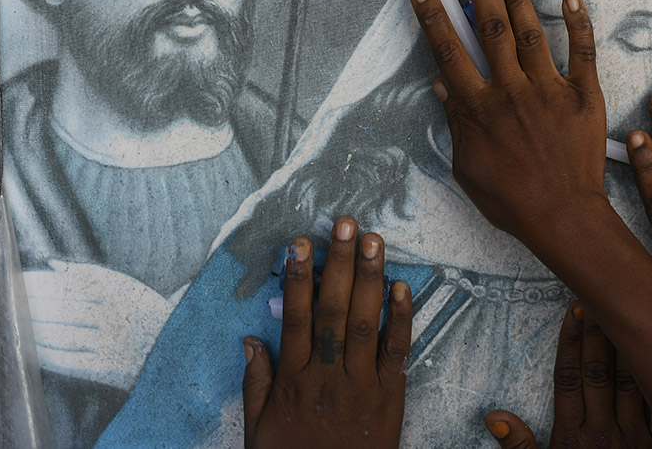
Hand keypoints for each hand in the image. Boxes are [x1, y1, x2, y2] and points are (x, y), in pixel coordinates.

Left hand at [24, 260, 172, 389]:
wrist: (181, 351)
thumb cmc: (151, 315)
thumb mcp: (130, 287)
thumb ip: (92, 273)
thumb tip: (54, 263)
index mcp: (123, 292)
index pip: (71, 283)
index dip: (40, 281)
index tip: (20, 279)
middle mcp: (116, 316)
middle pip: (61, 307)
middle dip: (31, 303)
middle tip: (11, 300)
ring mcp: (110, 343)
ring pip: (60, 334)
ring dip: (33, 328)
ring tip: (16, 321)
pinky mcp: (106, 368)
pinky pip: (66, 360)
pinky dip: (44, 354)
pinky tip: (31, 347)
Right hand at [241, 216, 412, 448]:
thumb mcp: (259, 427)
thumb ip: (256, 381)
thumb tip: (250, 339)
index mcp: (294, 378)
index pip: (296, 316)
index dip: (298, 276)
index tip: (301, 242)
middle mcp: (327, 374)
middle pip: (333, 309)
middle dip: (339, 263)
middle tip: (345, 224)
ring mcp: (361, 383)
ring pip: (365, 323)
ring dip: (370, 279)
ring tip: (374, 241)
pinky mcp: (391, 395)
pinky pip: (397, 352)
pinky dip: (401, 318)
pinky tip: (402, 287)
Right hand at [409, 0, 609, 245]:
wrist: (562, 216)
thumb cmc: (511, 199)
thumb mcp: (467, 167)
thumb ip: (456, 124)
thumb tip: (445, 88)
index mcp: (478, 108)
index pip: (450, 51)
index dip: (434, 16)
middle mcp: (510, 90)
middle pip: (490, 28)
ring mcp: (548, 90)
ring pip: (530, 32)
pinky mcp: (583, 96)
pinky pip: (581, 52)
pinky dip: (577, 24)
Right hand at [484, 302, 651, 448]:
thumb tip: (493, 416)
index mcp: (572, 439)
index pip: (568, 380)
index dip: (571, 344)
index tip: (573, 313)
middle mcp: (603, 435)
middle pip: (599, 373)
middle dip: (599, 333)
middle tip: (600, 297)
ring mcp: (634, 440)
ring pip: (632, 382)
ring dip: (630, 346)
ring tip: (630, 312)